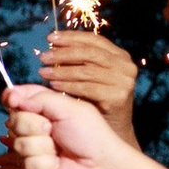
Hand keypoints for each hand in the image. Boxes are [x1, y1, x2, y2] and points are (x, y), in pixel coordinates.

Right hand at [2, 84, 114, 168]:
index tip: (13, 101)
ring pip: (19, 145)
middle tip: (52, 130)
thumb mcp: (68, 108)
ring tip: (59, 151)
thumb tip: (12, 95)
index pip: (16, 99)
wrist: (101, 167)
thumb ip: (40, 98)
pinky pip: (27, 165)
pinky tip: (58, 165)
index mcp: (42, 109)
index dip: (11, 99)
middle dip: (33, 126)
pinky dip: (46, 165)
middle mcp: (33, 129)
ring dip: (43, 147)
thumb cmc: (90, 135)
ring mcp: (32, 151)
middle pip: (13, 122)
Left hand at [37, 25, 142, 139]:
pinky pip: (86, 88)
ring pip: (85, 71)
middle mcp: (125, 66)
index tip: (50, 38)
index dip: (71, 37)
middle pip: (89, 54)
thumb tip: (53, 46)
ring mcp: (123, 81)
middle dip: (63, 53)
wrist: (112, 131)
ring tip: (43, 72)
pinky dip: (67, 85)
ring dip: (61, 70)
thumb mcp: (93, 76)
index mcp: (120, 56)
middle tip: (43, 57)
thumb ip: (81, 61)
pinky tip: (53, 85)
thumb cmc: (97, 101)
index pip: (94, 40)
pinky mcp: (117, 97)